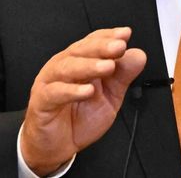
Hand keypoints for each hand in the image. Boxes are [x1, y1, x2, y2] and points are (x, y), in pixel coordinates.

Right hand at [20, 27, 146, 175]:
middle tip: (119, 47)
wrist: (57, 146)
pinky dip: (72, 91)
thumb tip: (138, 55)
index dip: (108, 36)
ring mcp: (50, 83)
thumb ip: (123, 76)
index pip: (93, 42)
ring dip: (88, 66)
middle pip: (80, 50)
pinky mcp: (42, 102)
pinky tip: (87, 91)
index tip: (125, 34)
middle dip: (101, 47)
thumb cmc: (79, 118)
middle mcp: (63, 67)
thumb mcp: (110, 97)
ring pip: (67, 68)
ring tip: (107, 67)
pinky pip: (55, 93)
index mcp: (80, 62)